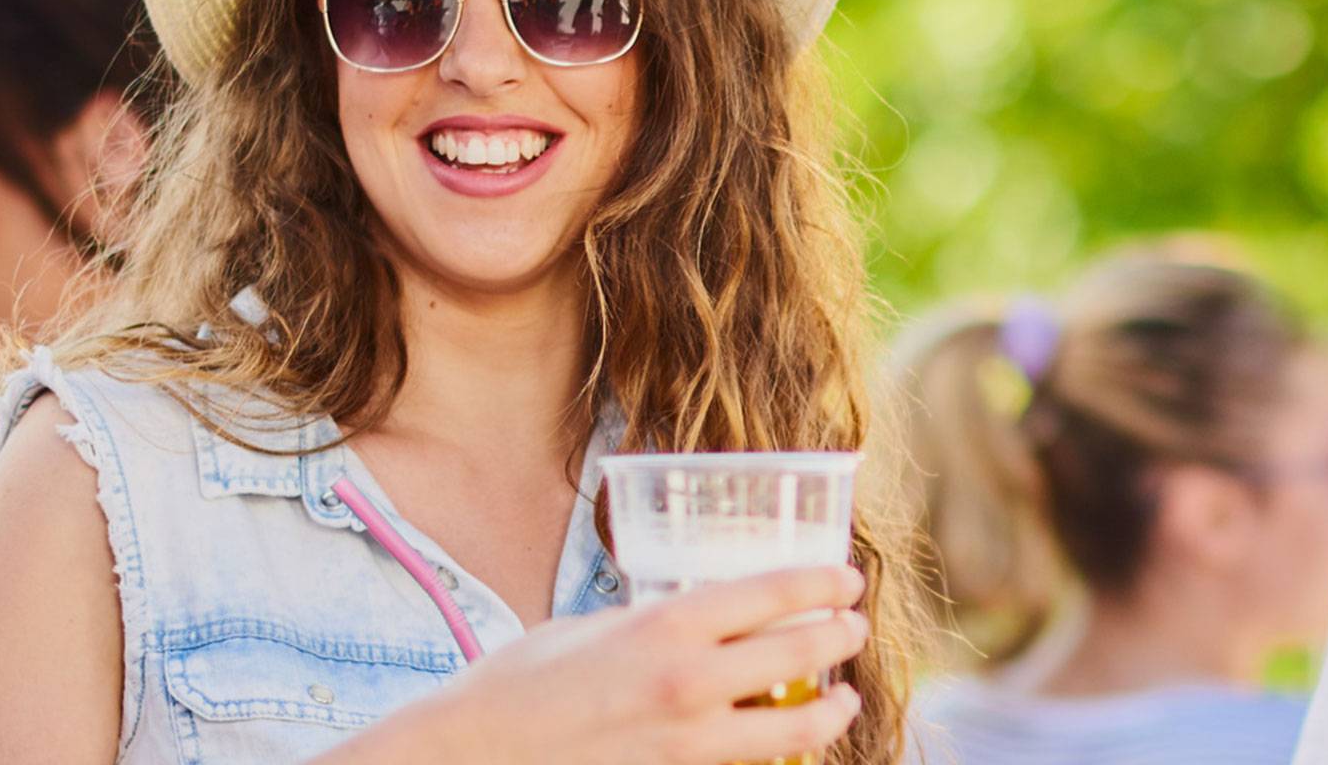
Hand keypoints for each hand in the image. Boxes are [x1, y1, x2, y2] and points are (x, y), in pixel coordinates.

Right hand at [324, 565, 870, 764]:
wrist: (474, 755)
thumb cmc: (518, 684)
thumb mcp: (591, 628)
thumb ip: (654, 626)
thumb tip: (701, 621)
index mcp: (666, 625)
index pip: (774, 592)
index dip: (823, 583)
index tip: (846, 581)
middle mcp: (689, 683)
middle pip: (799, 653)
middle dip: (840, 636)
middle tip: (853, 627)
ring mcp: (689, 744)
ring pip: (794, 728)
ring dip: (829, 710)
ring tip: (841, 699)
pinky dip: (778, 752)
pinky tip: (784, 743)